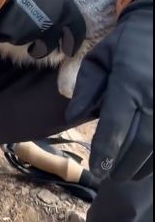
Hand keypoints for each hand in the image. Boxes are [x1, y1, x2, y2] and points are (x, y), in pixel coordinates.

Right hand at [0, 0, 93, 56]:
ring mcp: (26, 32)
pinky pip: (7, 35)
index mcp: (63, 10)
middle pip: (49, 44)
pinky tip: (1, 23)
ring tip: (18, 32)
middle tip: (40, 48)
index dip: (75, 39)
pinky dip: (6, 31)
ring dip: (24, 37)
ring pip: (27, 40)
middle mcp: (48, 26)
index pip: (76, 30)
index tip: (70, 48)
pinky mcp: (6, 33)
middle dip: (46, 47)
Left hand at [66, 0, 152, 181]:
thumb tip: (73, 117)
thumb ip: (85, 87)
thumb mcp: (99, 58)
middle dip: (122, 164)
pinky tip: (144, 164)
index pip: (115, 124)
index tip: (96, 168)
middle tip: (107, 177)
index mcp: (129, 81)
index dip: (105, 150)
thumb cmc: (125, 45)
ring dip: (141, 165)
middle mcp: (153, 95)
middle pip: (140, 142)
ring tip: (124, 175)